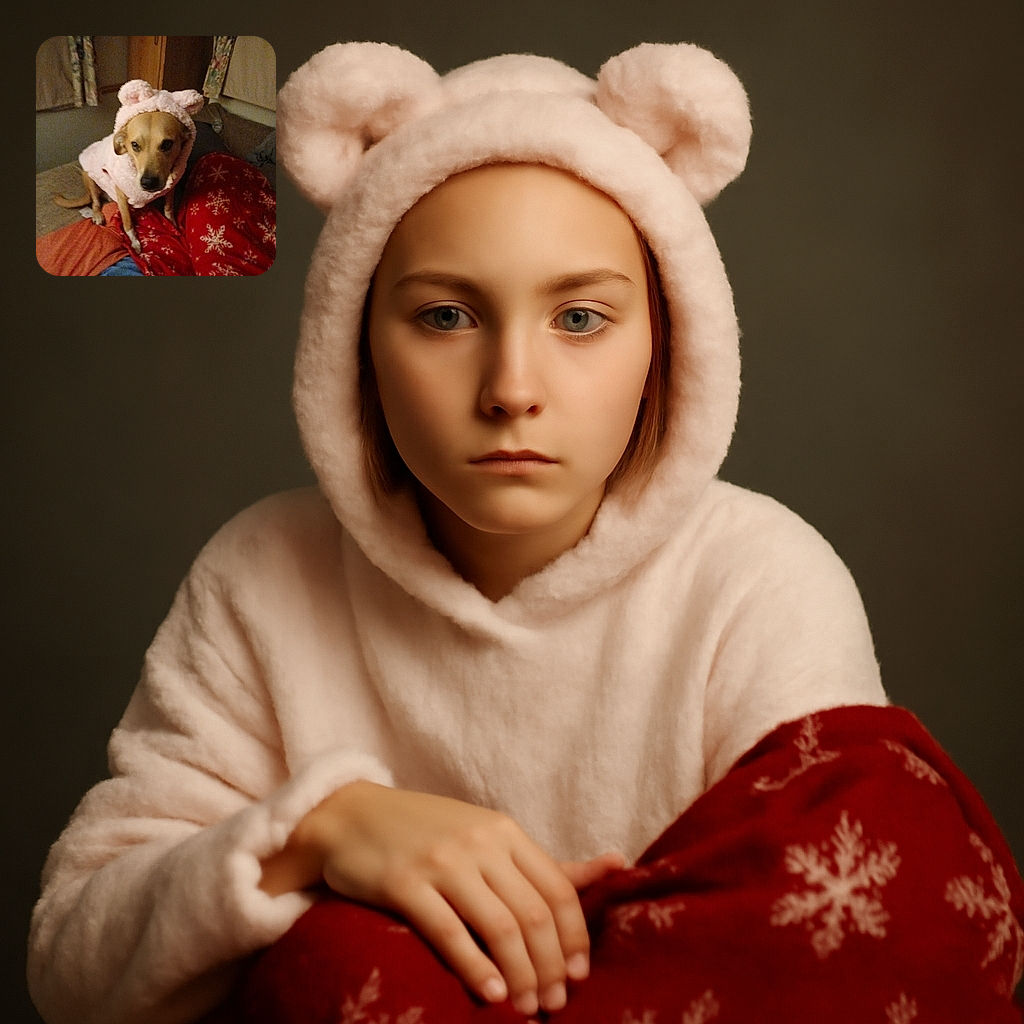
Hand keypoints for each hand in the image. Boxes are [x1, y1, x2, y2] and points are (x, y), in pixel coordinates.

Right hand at [261, 782, 623, 1015]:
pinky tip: (491, 992)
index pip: (559, 888)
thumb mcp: (488, 837)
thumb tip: (618, 863)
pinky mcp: (404, 882)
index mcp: (504, 831)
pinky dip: (476, 968)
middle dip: (551, 966)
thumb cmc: (428, 833)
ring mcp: (442, 861)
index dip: (575, 937)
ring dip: (522, 976)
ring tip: (527, 1008)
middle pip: (534, 913)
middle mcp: (480, 842)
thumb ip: (544, 863)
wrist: (352, 816)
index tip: (578, 976)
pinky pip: (450, 932)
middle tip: (554, 1004)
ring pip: (500, 926)